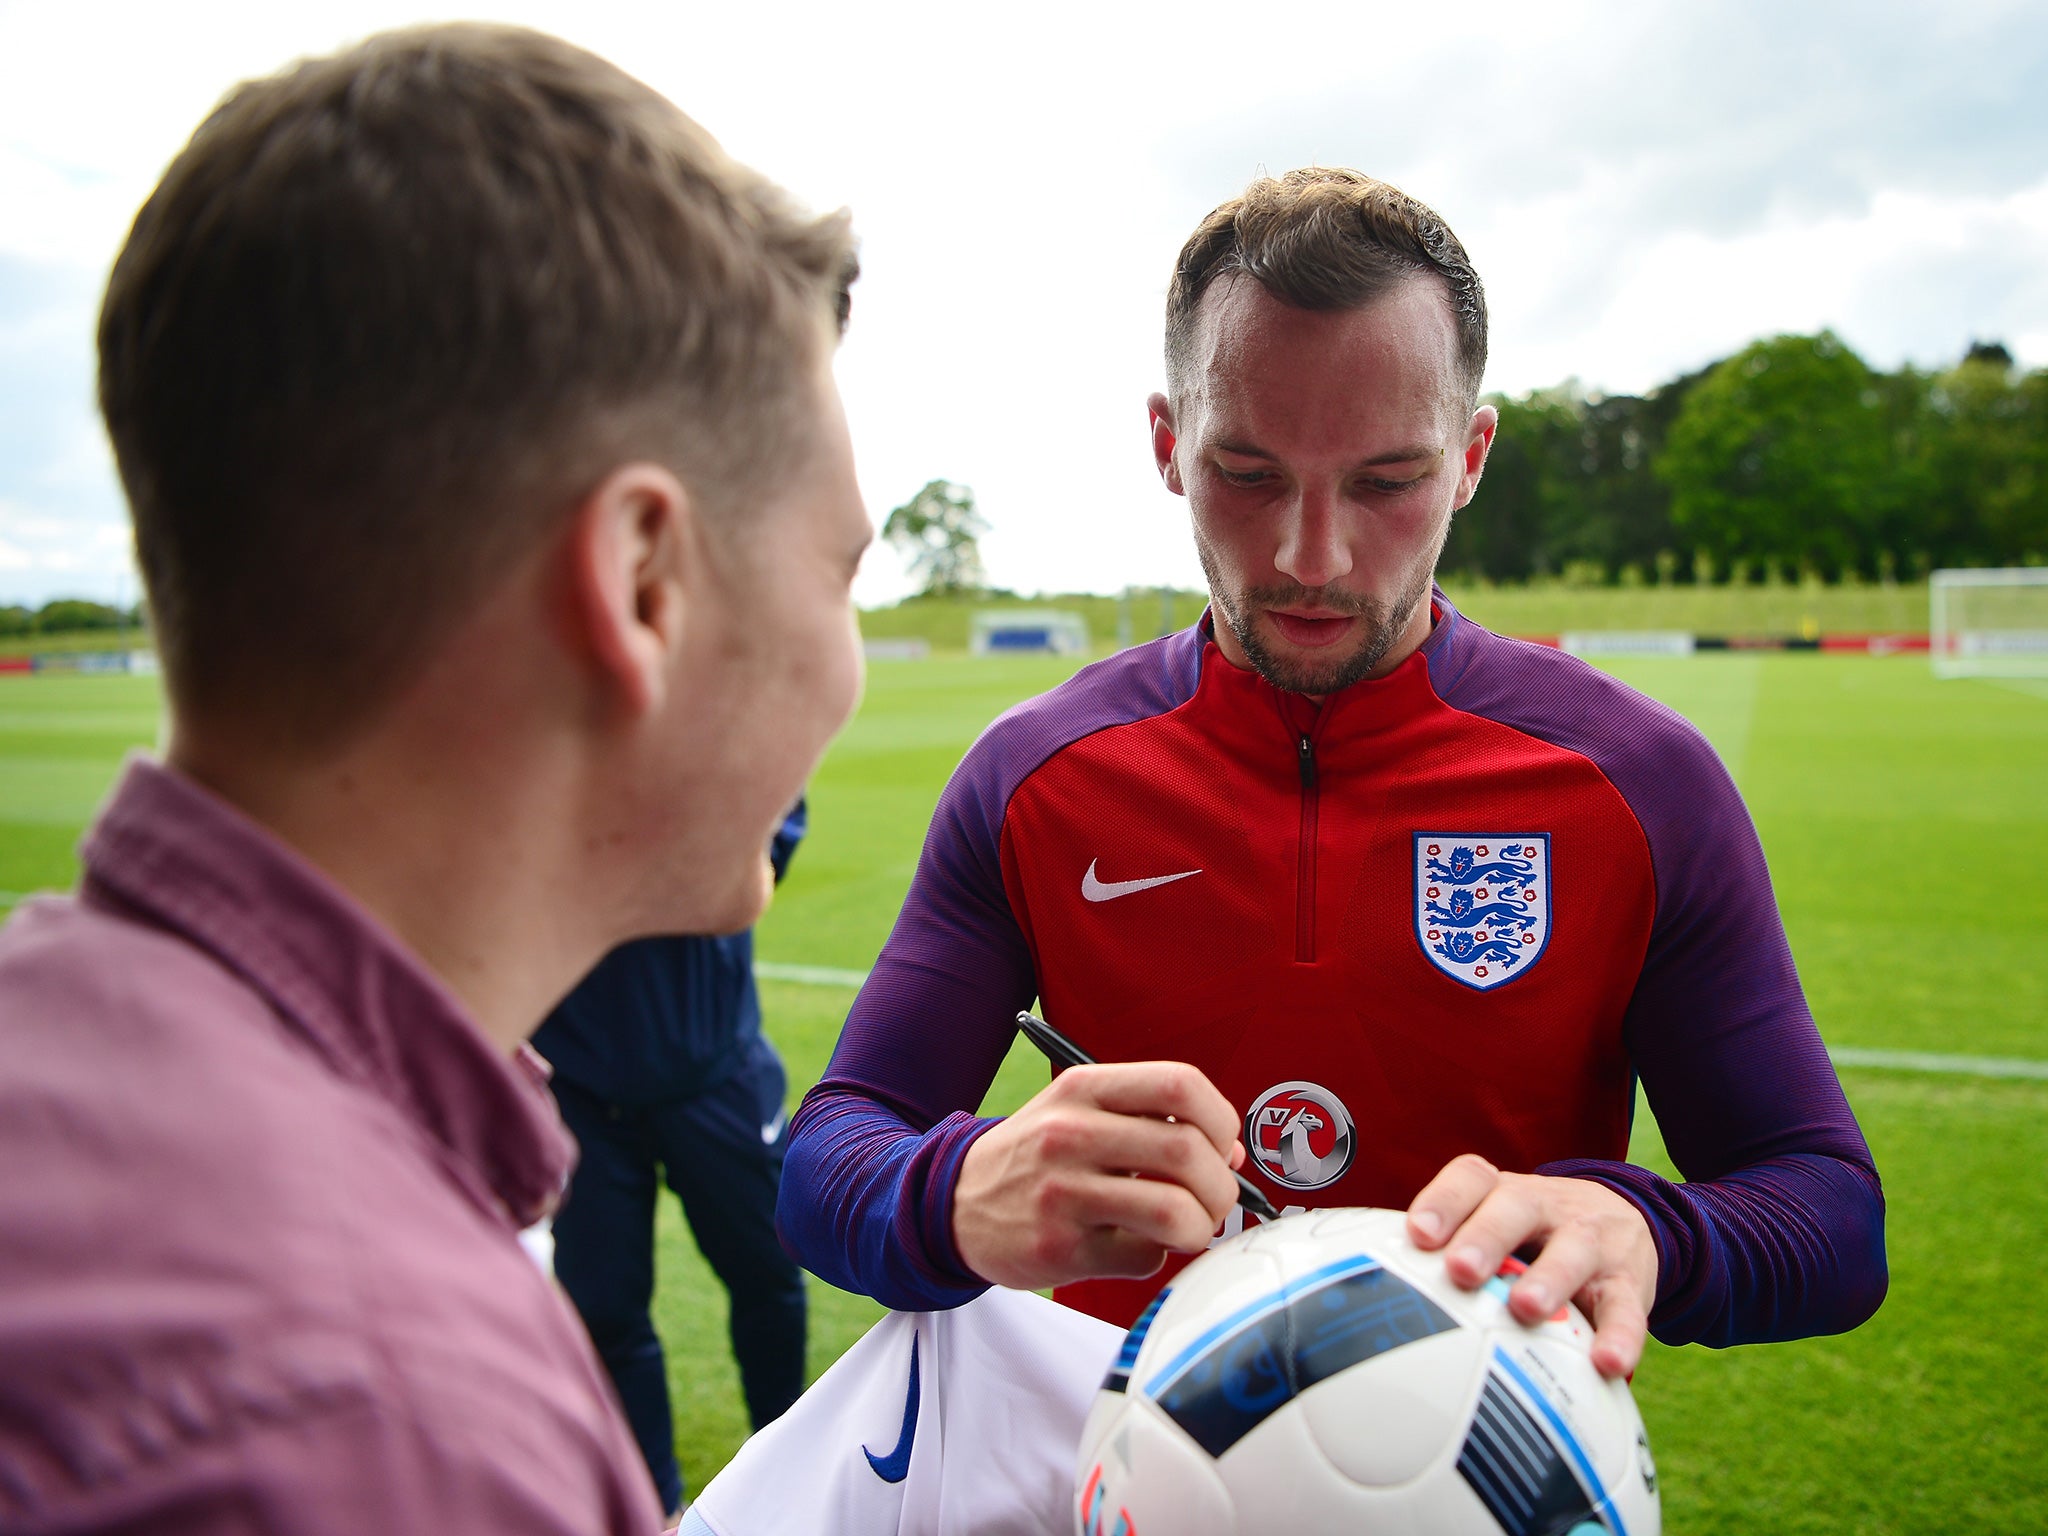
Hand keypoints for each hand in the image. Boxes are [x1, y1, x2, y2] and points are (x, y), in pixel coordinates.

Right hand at [952, 1061, 1245, 1290]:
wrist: (955, 1203)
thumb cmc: (1037, 1155)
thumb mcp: (1082, 1111)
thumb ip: (1154, 1120)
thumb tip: (1232, 1154)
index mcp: (1084, 1088)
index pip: (1180, 1084)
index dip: (1220, 1118)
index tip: (1221, 1144)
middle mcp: (1071, 1134)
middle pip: (1187, 1151)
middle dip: (1221, 1185)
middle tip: (1215, 1198)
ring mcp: (1063, 1194)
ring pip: (1173, 1211)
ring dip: (1199, 1226)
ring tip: (1189, 1226)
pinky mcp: (1061, 1250)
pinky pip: (1145, 1257)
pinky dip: (1157, 1255)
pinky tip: (1136, 1244)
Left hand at [1405, 1153, 1657, 1377]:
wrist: (1627, 1218)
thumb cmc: (1532, 1235)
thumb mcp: (1496, 1223)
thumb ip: (1448, 1249)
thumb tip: (1372, 1295)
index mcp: (1503, 1190)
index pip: (1469, 1179)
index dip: (1442, 1201)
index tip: (1416, 1234)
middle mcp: (1546, 1206)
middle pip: (1515, 1208)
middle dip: (1486, 1237)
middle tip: (1460, 1270)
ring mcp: (1591, 1240)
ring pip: (1572, 1251)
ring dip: (1548, 1279)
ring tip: (1525, 1309)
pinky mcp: (1630, 1280)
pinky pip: (1628, 1308)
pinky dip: (1621, 1336)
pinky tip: (1608, 1365)